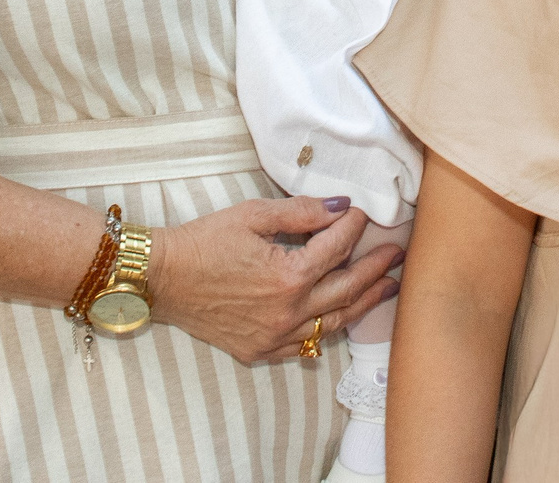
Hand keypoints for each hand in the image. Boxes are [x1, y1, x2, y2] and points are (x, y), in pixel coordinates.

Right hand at [149, 196, 401, 364]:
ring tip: (386, 288)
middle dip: (376, 269)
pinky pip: (304, 348)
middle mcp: (288, 312)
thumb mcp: (253, 215)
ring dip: (363, 304)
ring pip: (333, 323)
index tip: (362, 213)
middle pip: (347, 290)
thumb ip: (301, 212)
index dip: (352, 226)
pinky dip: (325, 333)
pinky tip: (340, 320)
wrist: (162, 278)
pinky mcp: (259, 350)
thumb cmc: (204, 241)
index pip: (336, 248)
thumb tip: (341, 207)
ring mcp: (275, 337)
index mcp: (288, 276)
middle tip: (396, 255)